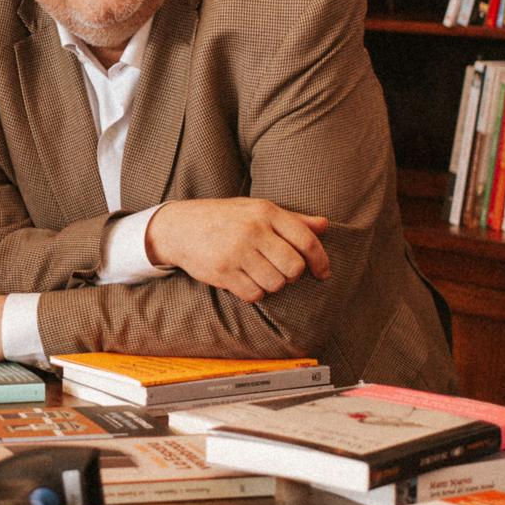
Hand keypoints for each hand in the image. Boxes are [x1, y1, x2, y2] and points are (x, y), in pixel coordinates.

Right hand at [144, 198, 330, 303]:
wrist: (179, 227)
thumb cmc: (225, 218)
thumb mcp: (257, 210)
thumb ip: (292, 220)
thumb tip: (325, 225)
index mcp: (265, 211)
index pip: (306, 239)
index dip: (320, 260)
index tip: (322, 273)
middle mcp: (252, 230)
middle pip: (294, 267)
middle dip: (293, 275)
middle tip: (283, 272)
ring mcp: (236, 251)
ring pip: (275, 283)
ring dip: (273, 284)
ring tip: (261, 274)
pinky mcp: (222, 272)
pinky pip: (254, 294)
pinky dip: (255, 292)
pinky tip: (246, 280)